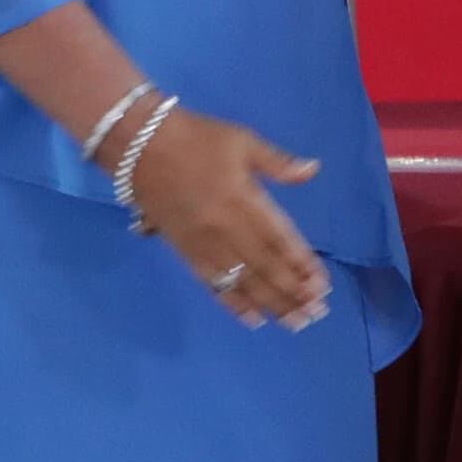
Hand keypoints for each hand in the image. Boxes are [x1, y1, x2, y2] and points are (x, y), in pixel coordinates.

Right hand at [123, 105, 332, 329]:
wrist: (140, 146)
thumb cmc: (196, 138)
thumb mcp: (242, 140)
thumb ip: (278, 163)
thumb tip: (313, 170)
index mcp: (244, 200)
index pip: (280, 240)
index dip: (301, 264)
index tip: (321, 284)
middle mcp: (226, 229)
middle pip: (265, 267)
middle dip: (293, 292)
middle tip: (317, 312)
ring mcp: (204, 245)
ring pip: (243, 282)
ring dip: (271, 304)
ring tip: (296, 322)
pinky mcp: (185, 253)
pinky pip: (212, 284)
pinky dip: (234, 303)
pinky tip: (254, 318)